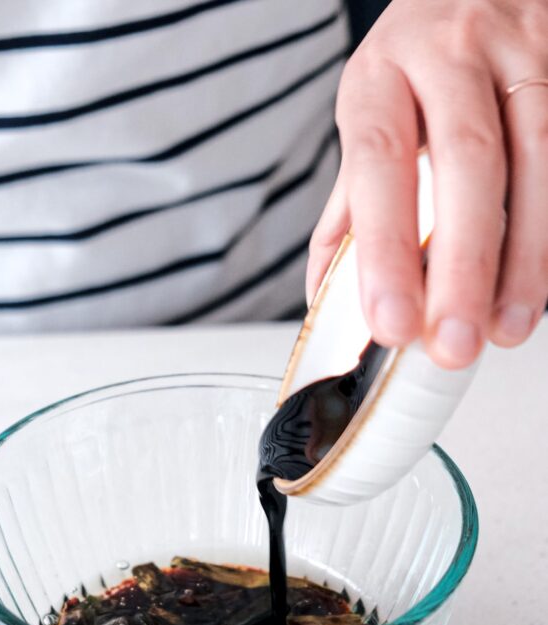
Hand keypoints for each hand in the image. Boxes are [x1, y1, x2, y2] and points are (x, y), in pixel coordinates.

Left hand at [305, 0, 547, 367]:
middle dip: (464, 265)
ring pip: (537, 159)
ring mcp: (522, 54)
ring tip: (507, 328)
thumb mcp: (370, 115)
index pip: (379, 164)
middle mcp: (451, 54)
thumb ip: (351, 206)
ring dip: (526, 258)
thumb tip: (325, 298)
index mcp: (382, 75)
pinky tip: (540, 283)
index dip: (387, 250)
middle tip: (454, 343)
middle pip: (468, 162)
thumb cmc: (418, 63)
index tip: (391, 322)